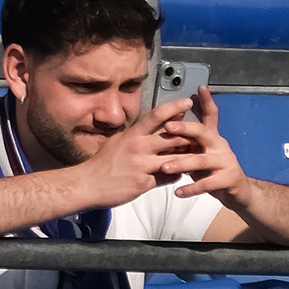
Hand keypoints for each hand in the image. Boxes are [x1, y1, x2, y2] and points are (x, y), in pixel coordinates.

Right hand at [70, 96, 212, 210]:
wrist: (86, 185)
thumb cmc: (101, 164)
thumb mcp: (118, 142)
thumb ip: (137, 135)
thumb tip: (154, 128)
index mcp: (132, 134)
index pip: (157, 115)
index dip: (175, 107)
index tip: (188, 103)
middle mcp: (138, 147)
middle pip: (173, 136)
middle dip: (190, 136)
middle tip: (202, 135)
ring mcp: (142, 165)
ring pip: (175, 158)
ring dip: (188, 158)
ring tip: (197, 156)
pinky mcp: (143, 182)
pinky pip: (168, 178)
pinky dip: (176, 175)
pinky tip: (180, 174)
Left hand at [154, 89, 246, 204]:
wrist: (237, 192)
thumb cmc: (212, 171)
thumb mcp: (200, 153)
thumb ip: (188, 142)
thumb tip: (166, 125)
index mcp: (212, 138)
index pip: (210, 116)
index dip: (207, 102)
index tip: (199, 88)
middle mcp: (220, 146)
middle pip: (203, 133)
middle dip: (186, 128)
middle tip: (167, 127)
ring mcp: (226, 162)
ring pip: (202, 160)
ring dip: (182, 163)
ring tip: (165, 167)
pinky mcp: (229, 179)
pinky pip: (207, 184)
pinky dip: (191, 188)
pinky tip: (178, 192)